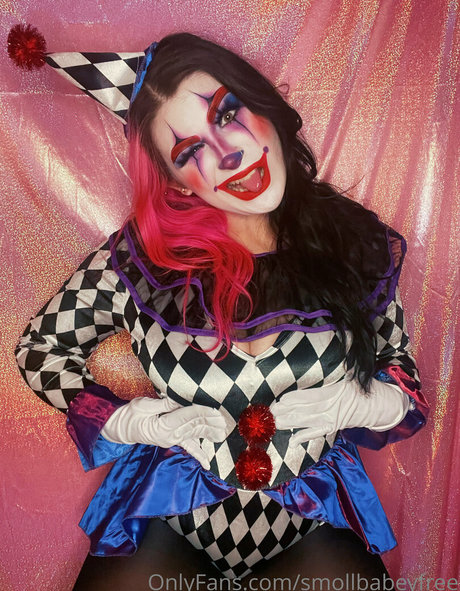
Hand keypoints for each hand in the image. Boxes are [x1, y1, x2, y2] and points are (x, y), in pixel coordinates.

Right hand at [101, 396, 226, 469]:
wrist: (120, 429)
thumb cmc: (129, 416)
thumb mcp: (144, 405)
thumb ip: (164, 404)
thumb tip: (179, 399)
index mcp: (163, 426)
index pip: (186, 417)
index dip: (201, 411)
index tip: (213, 407)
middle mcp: (170, 436)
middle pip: (193, 426)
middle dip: (210, 421)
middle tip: (224, 418)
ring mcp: (172, 439)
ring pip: (194, 434)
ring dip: (209, 433)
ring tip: (223, 432)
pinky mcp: (172, 440)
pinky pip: (187, 447)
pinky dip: (198, 454)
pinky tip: (208, 463)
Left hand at [270, 377, 409, 447]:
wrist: (378, 404)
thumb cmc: (361, 385)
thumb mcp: (352, 371)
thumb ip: (338, 364)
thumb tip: (334, 344)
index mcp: (336, 390)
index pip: (313, 395)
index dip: (297, 398)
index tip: (282, 398)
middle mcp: (332, 406)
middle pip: (307, 410)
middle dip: (288, 411)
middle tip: (271, 412)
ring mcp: (332, 418)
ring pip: (308, 422)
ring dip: (291, 423)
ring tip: (276, 423)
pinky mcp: (333, 427)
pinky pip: (317, 433)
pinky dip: (304, 437)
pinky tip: (291, 441)